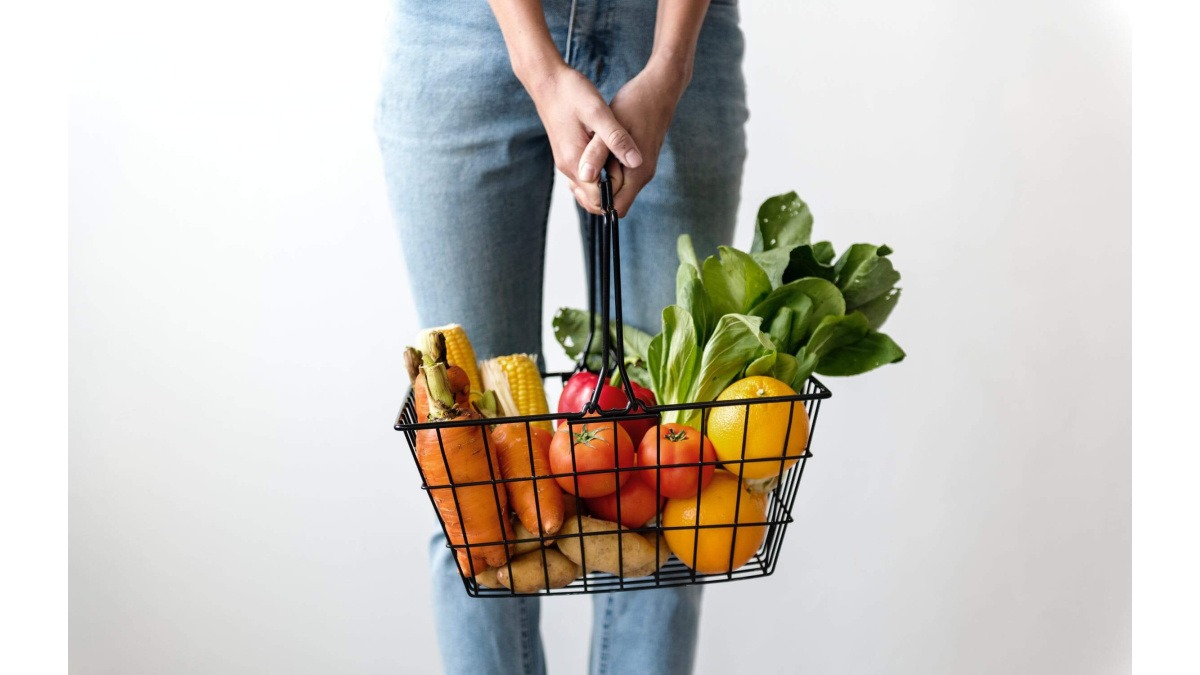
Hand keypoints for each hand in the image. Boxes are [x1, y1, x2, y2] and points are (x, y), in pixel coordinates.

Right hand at [521, 63, 643, 214]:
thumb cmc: (572, 93)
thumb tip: (636, 162)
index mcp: (575, 162)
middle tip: (630, 173)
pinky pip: (584, 176)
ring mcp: (566, 162)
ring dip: (606, 185)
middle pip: (591, 200)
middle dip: (612, 194)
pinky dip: (599, 175)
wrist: (546, 80)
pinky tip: (611, 158)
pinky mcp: (567, 154)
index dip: (617, 194)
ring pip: (587, 189)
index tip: (632, 177)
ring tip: (622, 165)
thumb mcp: (599, 112)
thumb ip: (616, 139)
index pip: (597, 200)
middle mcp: (568, 167)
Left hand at [577, 59, 690, 216]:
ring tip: (586, 157)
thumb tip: (585, 176)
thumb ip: (597, 153)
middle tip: (579, 167)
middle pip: (614, 201)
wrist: (660, 87)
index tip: (580, 181)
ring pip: (615, 187)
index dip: (595, 201)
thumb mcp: (611, 125)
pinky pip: (618, 174)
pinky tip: (595, 150)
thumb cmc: (636, 103)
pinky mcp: (637, 159)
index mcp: (637, 173)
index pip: (615, 208)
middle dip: (594, 190)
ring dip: (599, 178)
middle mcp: (642, 175)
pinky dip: (604, 168)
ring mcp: (641, 168)